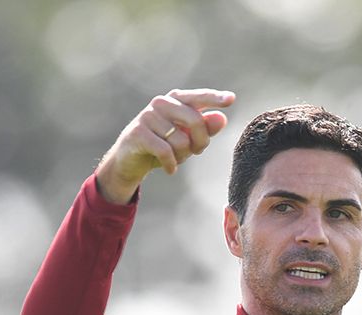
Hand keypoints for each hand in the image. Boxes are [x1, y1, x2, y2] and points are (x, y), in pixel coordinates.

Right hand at [95, 88, 234, 203]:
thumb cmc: (163, 146)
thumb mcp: (187, 139)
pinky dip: (171, 164)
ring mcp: (147, 116)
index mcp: (175, 100)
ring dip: (182, 156)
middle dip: (201, 142)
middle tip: (197, 152)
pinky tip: (170, 170)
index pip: (199, 97)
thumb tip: (221, 119)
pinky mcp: (138, 133)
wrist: (130, 162)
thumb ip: (205, 129)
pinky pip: (166, 151)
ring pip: (181, 140)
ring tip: (176, 159)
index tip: (232, 99)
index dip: (215, 98)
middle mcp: (161, 103)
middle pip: (195, 121)